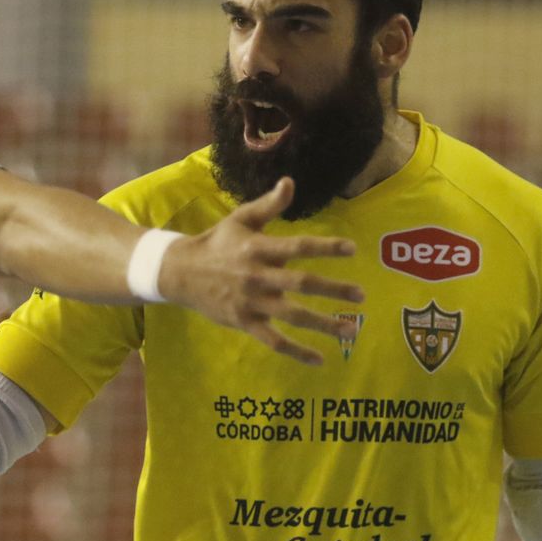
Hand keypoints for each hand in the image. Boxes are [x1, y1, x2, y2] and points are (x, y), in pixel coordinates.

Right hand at [163, 178, 364, 365]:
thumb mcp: (240, 219)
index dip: (325, 247)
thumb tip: (290, 182)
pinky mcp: (244, 322)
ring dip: (324, 325)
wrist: (180, 272)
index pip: (298, 246)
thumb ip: (269, 205)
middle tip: (361, 295)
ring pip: (293, 316)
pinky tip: (320, 358)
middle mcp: (257, 276)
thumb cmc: (217, 242)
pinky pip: (274, 340)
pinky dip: (297, 351)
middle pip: (301, 284)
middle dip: (333, 290)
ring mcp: (251, 302)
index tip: (352, 249)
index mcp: (258, 248)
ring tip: (351, 330)